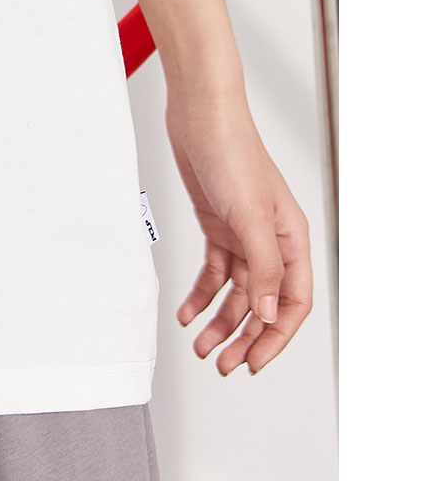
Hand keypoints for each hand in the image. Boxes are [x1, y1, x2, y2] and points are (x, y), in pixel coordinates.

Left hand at [166, 90, 312, 375]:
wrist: (199, 116)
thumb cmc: (233, 152)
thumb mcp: (250, 215)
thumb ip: (264, 267)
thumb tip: (268, 313)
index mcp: (292, 240)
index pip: (292, 303)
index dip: (275, 337)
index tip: (253, 362)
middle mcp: (271, 241)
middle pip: (263, 303)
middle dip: (244, 337)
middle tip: (223, 364)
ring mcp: (243, 235)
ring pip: (236, 293)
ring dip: (220, 321)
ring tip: (200, 345)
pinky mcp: (217, 226)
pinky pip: (214, 272)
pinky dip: (201, 295)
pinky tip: (187, 311)